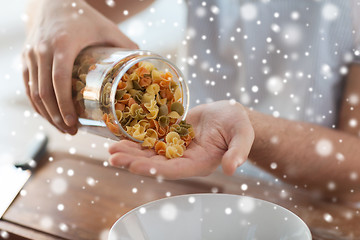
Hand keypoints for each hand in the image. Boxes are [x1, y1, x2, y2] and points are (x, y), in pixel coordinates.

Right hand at [23, 0, 137, 133]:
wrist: (52, 2)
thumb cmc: (83, 16)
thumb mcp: (106, 28)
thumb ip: (125, 45)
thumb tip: (144, 66)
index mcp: (62, 45)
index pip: (59, 81)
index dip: (64, 105)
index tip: (73, 123)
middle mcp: (42, 51)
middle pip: (45, 92)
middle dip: (57, 117)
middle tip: (71, 132)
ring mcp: (30, 55)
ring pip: (34, 92)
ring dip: (46, 114)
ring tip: (62, 128)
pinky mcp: (25, 59)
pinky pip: (27, 86)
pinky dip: (36, 104)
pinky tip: (48, 115)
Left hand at [108, 100, 254, 178]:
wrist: (231, 116)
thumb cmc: (239, 125)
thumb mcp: (242, 136)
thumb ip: (238, 152)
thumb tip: (232, 168)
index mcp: (200, 162)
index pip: (174, 169)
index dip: (154, 168)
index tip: (134, 166)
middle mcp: (185, 158)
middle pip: (156, 162)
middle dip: (134, 160)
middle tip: (112, 157)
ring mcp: (177, 147)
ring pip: (150, 151)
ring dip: (131, 150)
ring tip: (111, 149)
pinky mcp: (172, 135)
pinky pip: (153, 137)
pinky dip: (138, 137)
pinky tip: (122, 135)